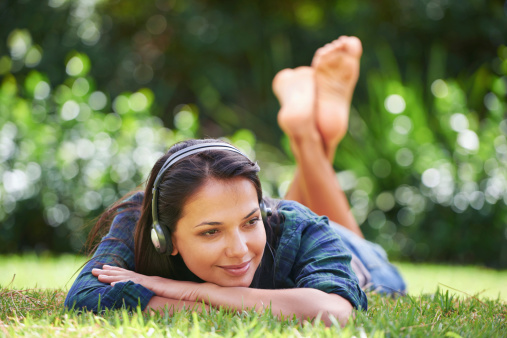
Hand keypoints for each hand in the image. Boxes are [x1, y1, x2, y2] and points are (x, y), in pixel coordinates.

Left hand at [91, 265, 207, 301]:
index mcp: (154, 282)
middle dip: (110, 271)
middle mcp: (151, 279)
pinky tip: (112, 284)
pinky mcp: (155, 286)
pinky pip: (136, 284)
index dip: (119, 272)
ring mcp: (152, 281)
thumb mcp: (173, 294)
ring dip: (112, 276)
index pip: (133, 276)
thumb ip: (165, 294)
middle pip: (127, 274)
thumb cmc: (190, 294)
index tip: (107, 270)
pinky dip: (123, 282)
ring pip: (128, 277)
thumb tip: (159, 296)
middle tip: (95, 270)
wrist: (201, 292)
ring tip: (97, 274)